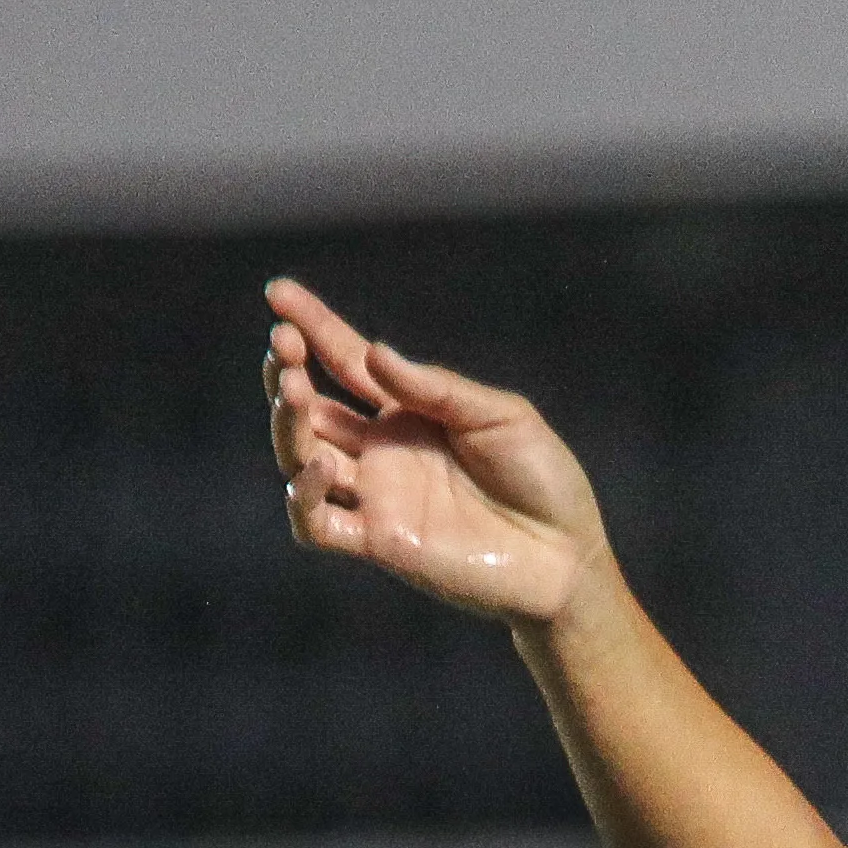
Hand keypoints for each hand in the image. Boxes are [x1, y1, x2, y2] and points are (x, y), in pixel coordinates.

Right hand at [264, 278, 609, 627]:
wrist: (566, 555)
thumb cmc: (542, 477)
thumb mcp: (499, 415)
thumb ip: (435, 388)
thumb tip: (375, 352)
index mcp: (409, 410)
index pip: (346, 361)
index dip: (313, 327)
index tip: (280, 292)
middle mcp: (383, 450)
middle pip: (312, 409)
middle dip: (288, 374)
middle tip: (282, 346)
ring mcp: (377, 496)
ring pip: (302, 458)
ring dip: (289, 425)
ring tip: (296, 393)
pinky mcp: (380, 541)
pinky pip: (317, 524)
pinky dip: (304, 498)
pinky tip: (322, 467)